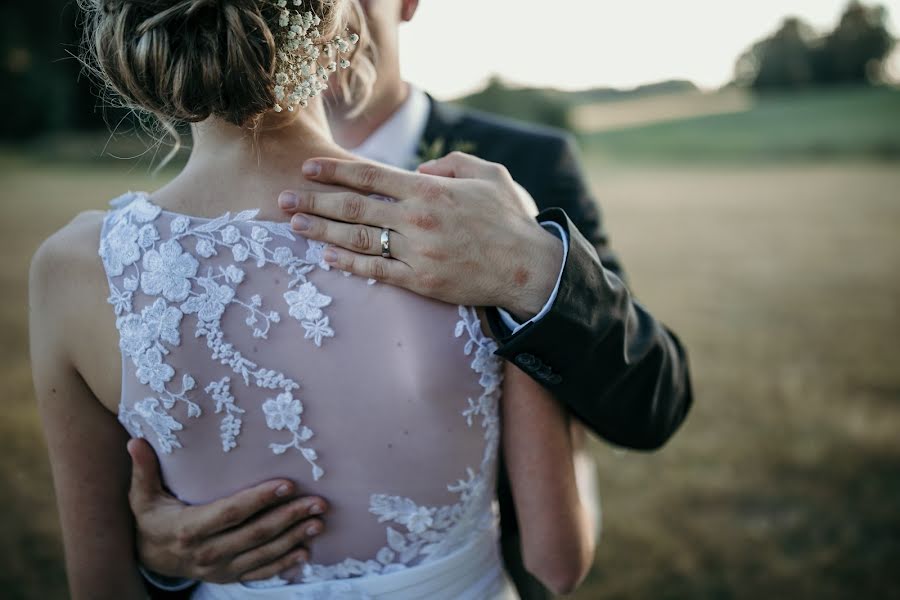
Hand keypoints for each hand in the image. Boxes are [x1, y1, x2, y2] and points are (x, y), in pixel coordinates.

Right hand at [127, 439, 327, 582]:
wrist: (149, 560)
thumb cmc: (151, 519)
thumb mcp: (142, 496)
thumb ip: (144, 470)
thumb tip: (135, 441)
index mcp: (189, 529)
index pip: (231, 512)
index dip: (259, 499)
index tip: (286, 485)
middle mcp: (207, 552)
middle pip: (255, 534)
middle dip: (289, 518)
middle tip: (318, 503)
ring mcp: (220, 568)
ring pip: (263, 553)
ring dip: (293, 538)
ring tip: (318, 522)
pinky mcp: (229, 577)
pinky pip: (260, 572)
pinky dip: (284, 563)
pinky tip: (305, 552)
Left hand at [278, 152, 563, 320]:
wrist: (529, 269)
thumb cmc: (511, 218)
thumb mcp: (489, 174)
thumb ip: (450, 164)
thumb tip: (418, 170)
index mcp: (430, 190)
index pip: (371, 177)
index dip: (335, 171)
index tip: (308, 168)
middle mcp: (418, 220)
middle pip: (354, 209)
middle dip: (315, 202)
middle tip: (283, 199)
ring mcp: (417, 253)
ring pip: (359, 240)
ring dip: (322, 233)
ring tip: (295, 226)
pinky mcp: (421, 282)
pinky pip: (377, 272)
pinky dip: (349, 265)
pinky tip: (326, 259)